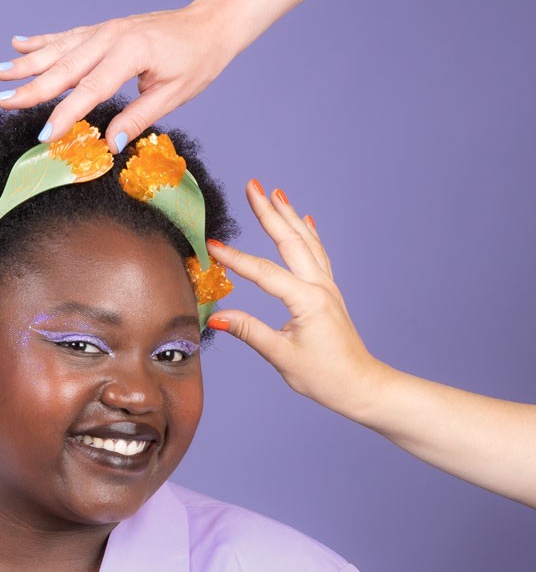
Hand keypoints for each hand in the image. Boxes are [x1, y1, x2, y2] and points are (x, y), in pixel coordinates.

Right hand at [0, 0, 236, 151]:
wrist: (210, 24)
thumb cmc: (197, 60)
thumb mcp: (173, 95)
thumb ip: (138, 118)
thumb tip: (109, 144)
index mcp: (131, 53)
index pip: (90, 89)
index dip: (65, 114)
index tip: (44, 135)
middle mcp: (112, 37)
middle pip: (65, 67)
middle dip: (31, 87)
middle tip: (3, 102)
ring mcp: (105, 30)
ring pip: (59, 49)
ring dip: (27, 63)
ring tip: (0, 74)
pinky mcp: (103, 30)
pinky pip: (67, 36)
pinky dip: (42, 41)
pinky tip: (19, 44)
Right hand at [205, 181, 388, 420]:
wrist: (359, 385)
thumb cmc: (324, 376)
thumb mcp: (281, 355)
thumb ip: (248, 331)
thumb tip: (216, 316)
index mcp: (306, 301)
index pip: (264, 272)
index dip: (235, 258)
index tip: (211, 244)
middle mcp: (319, 287)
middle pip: (290, 241)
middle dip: (269, 212)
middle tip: (252, 186)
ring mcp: (327, 287)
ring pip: (305, 242)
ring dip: (288, 216)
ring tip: (275, 193)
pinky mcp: (328, 293)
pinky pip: (318, 254)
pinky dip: (308, 234)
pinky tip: (305, 221)